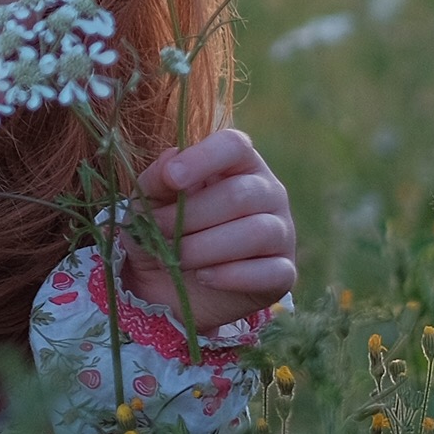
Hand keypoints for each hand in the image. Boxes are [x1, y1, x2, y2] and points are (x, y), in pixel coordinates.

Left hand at [122, 129, 295, 334]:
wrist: (170, 288)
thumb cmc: (165, 232)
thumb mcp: (150, 204)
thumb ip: (157, 180)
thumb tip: (171, 160)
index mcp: (238, 164)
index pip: (234, 146)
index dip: (203, 159)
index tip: (172, 178)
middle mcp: (268, 191)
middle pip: (239, 194)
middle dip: (190, 218)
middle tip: (157, 232)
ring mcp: (281, 231)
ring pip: (255, 232)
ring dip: (205, 248)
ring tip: (176, 258)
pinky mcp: (284, 271)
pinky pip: (270, 271)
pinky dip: (230, 276)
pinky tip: (203, 277)